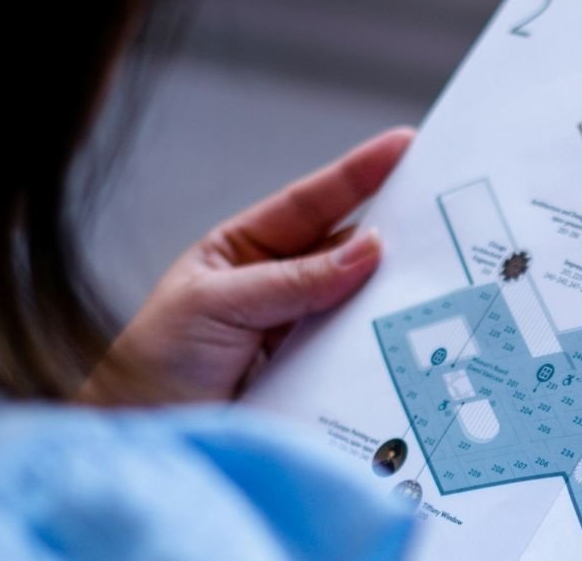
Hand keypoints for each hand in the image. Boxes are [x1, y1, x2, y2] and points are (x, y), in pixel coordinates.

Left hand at [78, 128, 413, 404]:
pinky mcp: (318, 376)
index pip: (311, 203)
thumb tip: (368, 249)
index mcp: (246, 250)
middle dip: (393, 231)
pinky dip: (385, 342)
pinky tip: (409, 335)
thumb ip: (293, 281)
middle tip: (441, 214)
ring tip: (434, 277)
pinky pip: (359, 350)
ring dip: (393, 292)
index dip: (359, 173)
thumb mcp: (217, 304)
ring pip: (360, 300)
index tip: (404, 147)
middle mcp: (281, 286)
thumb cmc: (155, 364)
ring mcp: (302, 331)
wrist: (141, 434)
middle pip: (347, 249)